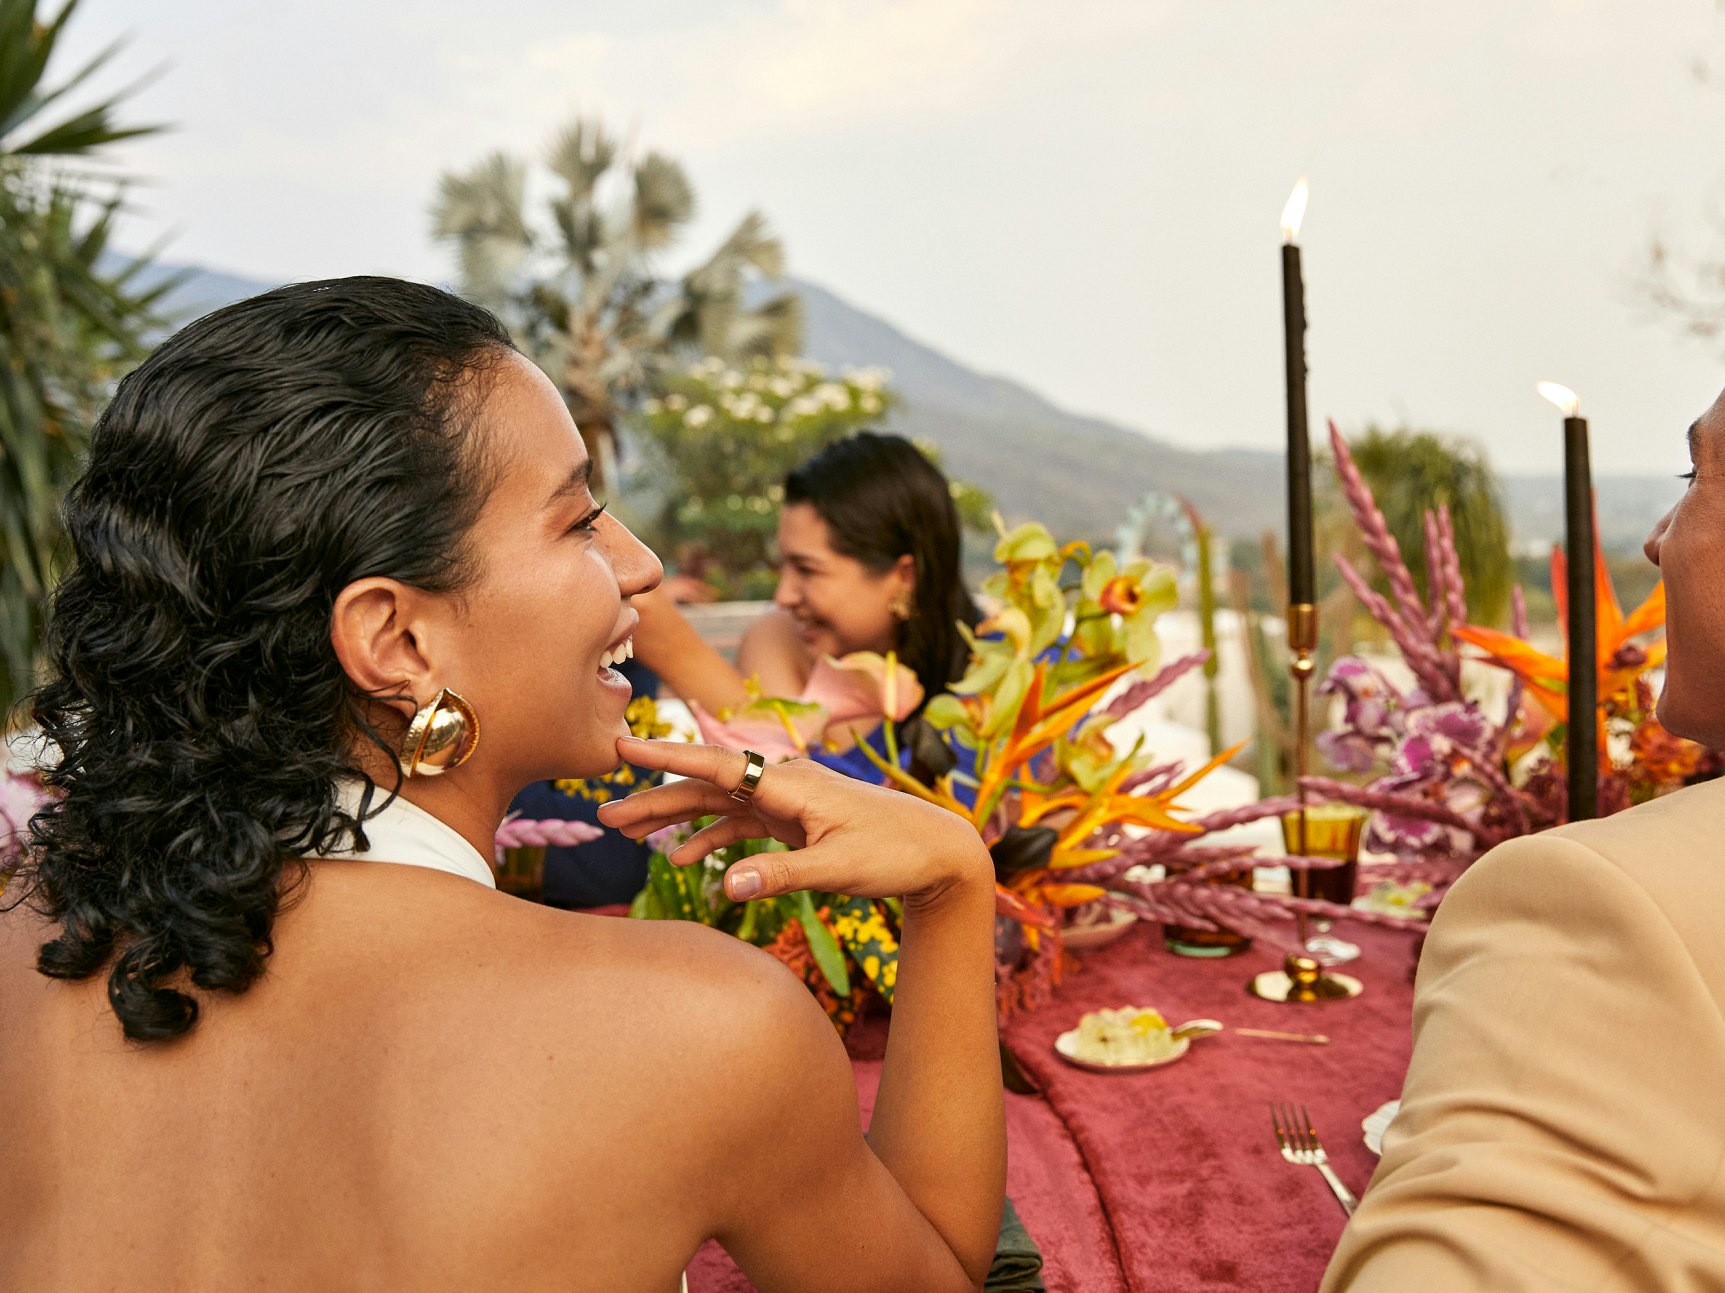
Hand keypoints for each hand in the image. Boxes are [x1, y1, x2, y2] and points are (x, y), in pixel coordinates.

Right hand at [596, 737, 989, 905]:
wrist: (939, 851)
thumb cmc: (895, 854)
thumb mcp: (838, 869)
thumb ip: (781, 875)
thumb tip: (725, 885)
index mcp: (791, 783)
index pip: (717, 766)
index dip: (666, 758)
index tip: (621, 746)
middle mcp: (784, 783)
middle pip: (707, 786)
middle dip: (655, 796)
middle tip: (604, 812)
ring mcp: (788, 801)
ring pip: (719, 804)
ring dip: (675, 817)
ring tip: (628, 833)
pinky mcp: (795, 821)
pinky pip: (742, 825)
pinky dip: (711, 838)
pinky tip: (684, 858)